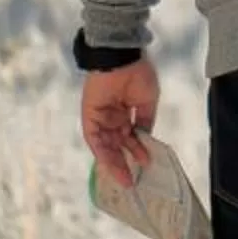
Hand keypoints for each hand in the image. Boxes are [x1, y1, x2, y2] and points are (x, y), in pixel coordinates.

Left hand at [81, 60, 159, 188]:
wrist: (123, 57)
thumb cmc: (138, 75)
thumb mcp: (148, 101)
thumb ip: (145, 121)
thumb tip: (146, 140)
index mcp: (125, 112)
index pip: (129, 137)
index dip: (136, 151)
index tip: (145, 164)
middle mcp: (112, 117)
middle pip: (116, 145)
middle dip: (124, 163)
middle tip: (131, 181)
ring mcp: (100, 117)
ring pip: (105, 145)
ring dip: (113, 162)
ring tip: (124, 179)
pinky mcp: (89, 115)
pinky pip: (94, 138)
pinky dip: (102, 152)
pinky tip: (111, 164)